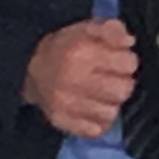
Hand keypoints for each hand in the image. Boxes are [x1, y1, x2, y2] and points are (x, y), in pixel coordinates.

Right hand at [21, 19, 136, 137]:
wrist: (30, 67)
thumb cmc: (65, 47)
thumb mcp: (88, 28)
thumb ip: (112, 30)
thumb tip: (128, 41)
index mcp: (81, 52)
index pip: (128, 64)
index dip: (127, 61)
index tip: (119, 61)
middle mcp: (72, 79)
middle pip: (123, 90)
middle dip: (122, 83)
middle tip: (111, 79)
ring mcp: (66, 103)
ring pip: (111, 112)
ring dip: (110, 103)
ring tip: (100, 94)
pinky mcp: (61, 121)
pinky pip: (95, 130)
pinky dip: (97, 121)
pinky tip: (92, 108)